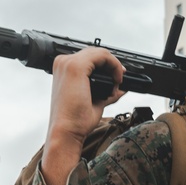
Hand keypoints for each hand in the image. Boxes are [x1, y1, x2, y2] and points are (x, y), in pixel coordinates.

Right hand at [41, 48, 125, 184]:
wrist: (67, 132)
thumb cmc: (75, 121)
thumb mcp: (96, 100)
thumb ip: (108, 91)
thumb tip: (122, 88)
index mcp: (64, 70)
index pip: (90, 58)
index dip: (108, 65)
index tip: (118, 78)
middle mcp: (63, 63)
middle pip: (95, 53)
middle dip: (112, 65)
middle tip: (121, 81)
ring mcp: (67, 63)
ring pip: (100, 53)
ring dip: (114, 66)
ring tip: (117, 84)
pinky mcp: (75, 67)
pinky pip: (102, 56)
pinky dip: (114, 66)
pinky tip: (117, 80)